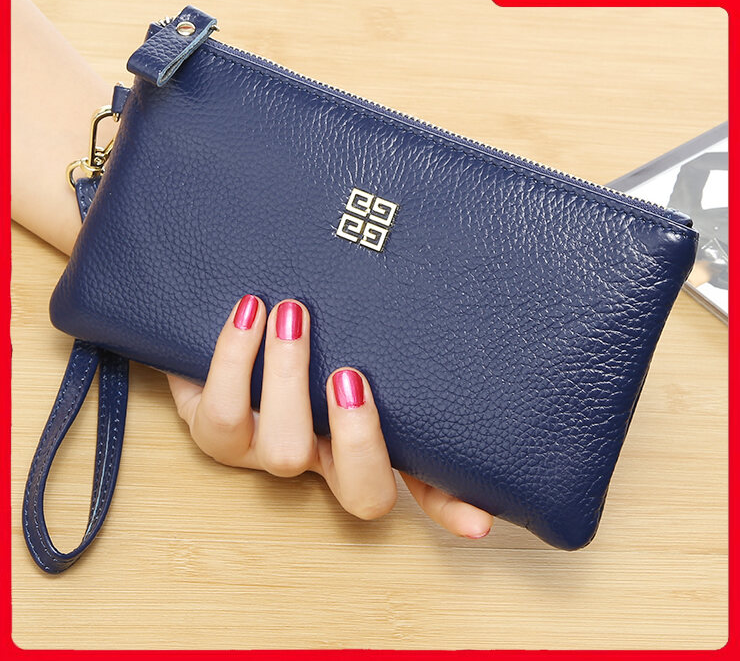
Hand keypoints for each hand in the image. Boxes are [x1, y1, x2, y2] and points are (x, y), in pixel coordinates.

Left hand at [168, 296, 493, 538]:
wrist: (208, 312)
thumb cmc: (292, 316)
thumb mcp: (341, 322)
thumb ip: (379, 321)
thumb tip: (436, 274)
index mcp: (360, 433)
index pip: (418, 479)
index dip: (448, 504)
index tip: (478, 522)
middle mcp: (319, 453)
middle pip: (360, 491)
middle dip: (360, 439)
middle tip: (350, 376)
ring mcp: (265, 448)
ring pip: (284, 452)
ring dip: (289, 378)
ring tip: (291, 313)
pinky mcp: (211, 429)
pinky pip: (220, 416)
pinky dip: (234, 360)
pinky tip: (249, 311)